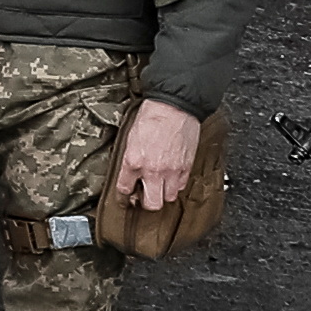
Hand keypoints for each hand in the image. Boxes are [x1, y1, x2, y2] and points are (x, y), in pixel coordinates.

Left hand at [115, 97, 204, 211]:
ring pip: (168, 198)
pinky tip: (171, 177)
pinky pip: (181, 186)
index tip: (126, 194)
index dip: (124, 194)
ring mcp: (171, 171)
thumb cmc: (151, 117)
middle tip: (145, 195)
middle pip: (151, 203)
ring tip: (159, 185)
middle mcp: (152, 170)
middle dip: (146, 202)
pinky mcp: (186, 167)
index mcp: (133, 161)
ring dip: (163, 193)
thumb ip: (129, 159)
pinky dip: (175, 184)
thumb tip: (129, 172)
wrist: (174, 107)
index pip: (124, 189)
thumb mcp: (130, 137)